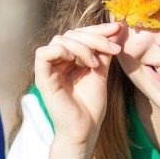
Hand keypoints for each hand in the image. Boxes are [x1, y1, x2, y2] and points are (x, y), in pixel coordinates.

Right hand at [33, 22, 123, 154]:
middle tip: (113, 48)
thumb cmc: (91, 106)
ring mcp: (48, 69)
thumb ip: (104, 52)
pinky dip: (62, 51)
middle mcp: (57, 61)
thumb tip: (116, 29)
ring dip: (82, 46)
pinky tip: (78, 62)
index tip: (117, 28)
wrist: (85, 130)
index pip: (79, 34)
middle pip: (70, 34)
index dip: (97, 29)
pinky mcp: (42, 78)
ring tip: (95, 64)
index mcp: (69, 59)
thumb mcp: (101, 72)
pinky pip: (44, 53)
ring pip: (59, 40)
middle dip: (94, 37)